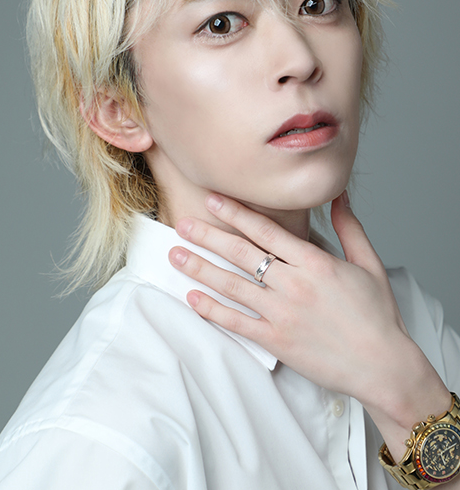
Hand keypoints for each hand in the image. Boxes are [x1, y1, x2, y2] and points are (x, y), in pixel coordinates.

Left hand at [169, 191, 450, 461]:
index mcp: (315, 262)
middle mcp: (293, 284)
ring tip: (176, 255)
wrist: (383, 365)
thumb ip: (350, 227)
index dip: (235, 213)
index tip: (212, 200)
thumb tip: (339, 194)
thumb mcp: (368, 263)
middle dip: (208, 235)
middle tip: (182, 223)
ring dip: (200, 268)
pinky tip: (192, 297)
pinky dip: (211, 310)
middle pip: (241, 253)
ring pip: (232, 285)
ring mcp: (282, 314)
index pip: (266, 230)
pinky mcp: (276, 341)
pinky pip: (236, 322)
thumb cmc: (377, 315)